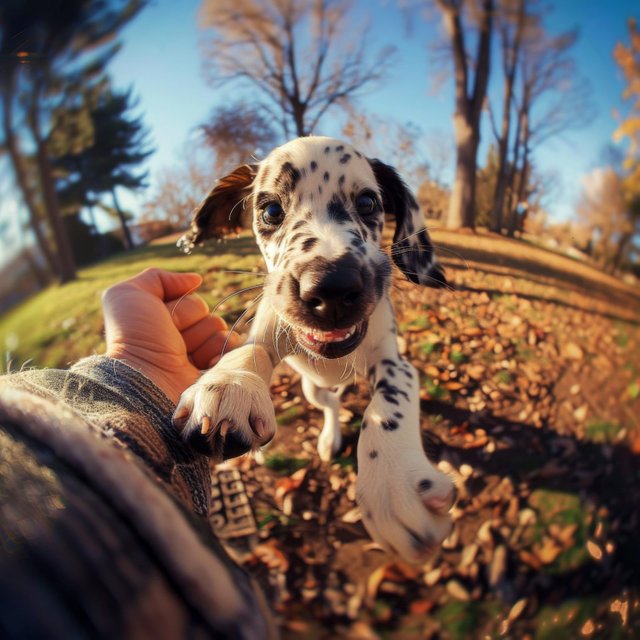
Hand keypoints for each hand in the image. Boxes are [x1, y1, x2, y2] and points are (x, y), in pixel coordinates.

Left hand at [103, 268, 240, 402]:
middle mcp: (183, 340)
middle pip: (209, 315)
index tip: (160, 321)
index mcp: (166, 322)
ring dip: (205, 341)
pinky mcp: (215, 374)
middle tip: (172, 341)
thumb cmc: (132, 338)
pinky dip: (223, 353)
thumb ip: (157, 277)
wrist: (145, 381)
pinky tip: (205, 365)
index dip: (180, 308)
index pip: (193, 301)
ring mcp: (200, 359)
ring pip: (221, 332)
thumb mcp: (127, 294)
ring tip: (186, 358)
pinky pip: (235, 350)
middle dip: (192, 324)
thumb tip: (196, 280)